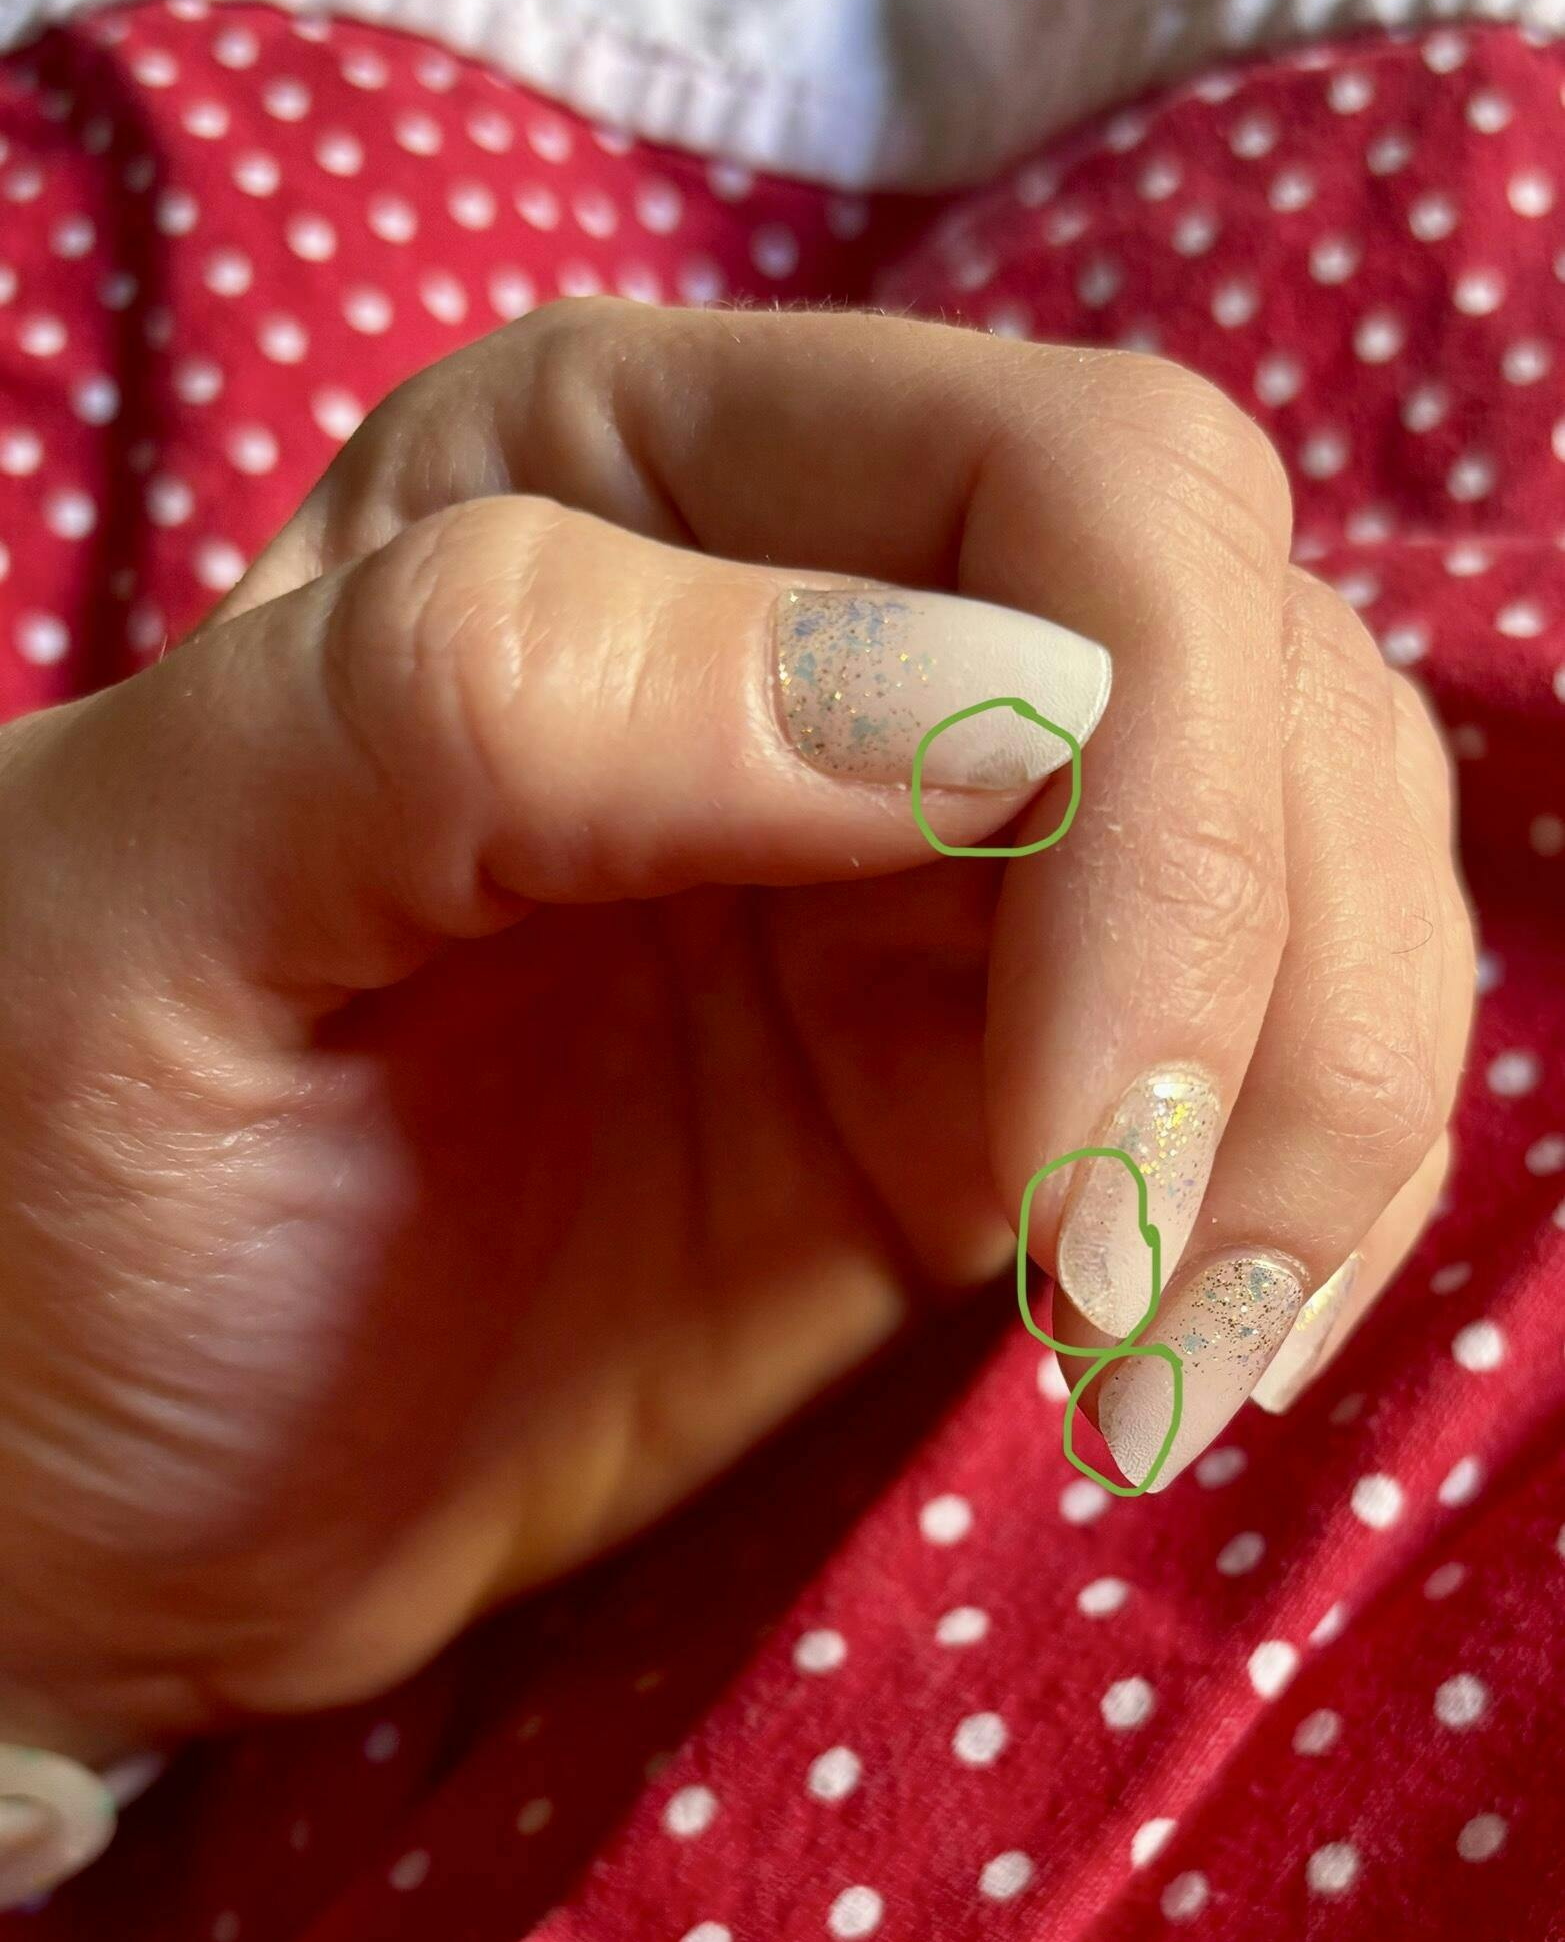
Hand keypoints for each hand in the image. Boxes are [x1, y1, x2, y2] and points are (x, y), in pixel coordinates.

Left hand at [0, 305, 1471, 1777]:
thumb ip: (498, 699)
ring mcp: (936, 853)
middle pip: (1250, 656)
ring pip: (1323, 838)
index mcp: (619, 472)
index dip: (1144, 772)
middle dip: (1259, 965)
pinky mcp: (998, 1064)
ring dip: (1325, 1088)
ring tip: (1170, 1358)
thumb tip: (998, 697)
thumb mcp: (161, 894)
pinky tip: (1197, 1345)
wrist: (92, 1469)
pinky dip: (1316, 1180)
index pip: (1063, 482)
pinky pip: (1281, 1039)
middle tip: (1122, 1279)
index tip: (1054, 1117)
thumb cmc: (53, 1158)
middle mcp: (820, 613)